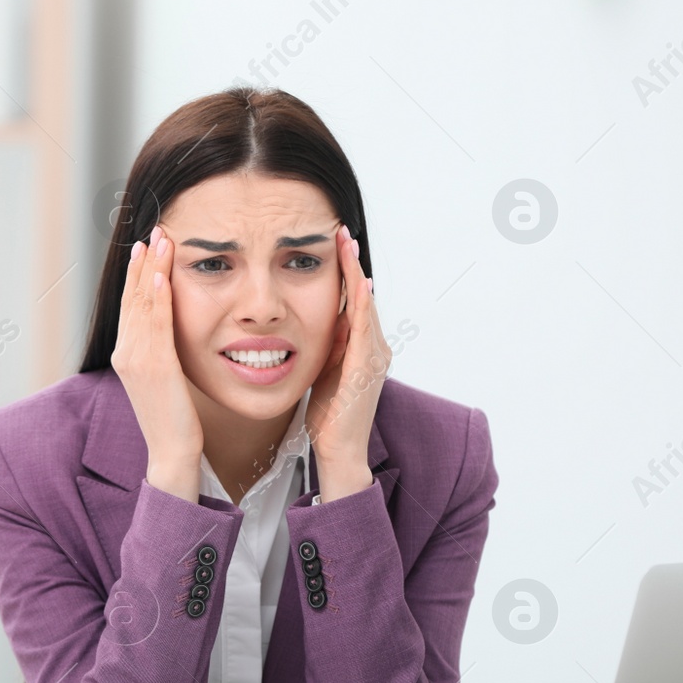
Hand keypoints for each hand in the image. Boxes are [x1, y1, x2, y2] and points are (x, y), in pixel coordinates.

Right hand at [110, 225, 202, 501]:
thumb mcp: (165, 380)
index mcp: (128, 354)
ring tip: (160, 240)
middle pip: (133, 298)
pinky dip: (158, 297)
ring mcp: (137, 359)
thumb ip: (163, 353)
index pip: (132, 305)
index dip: (138, 273)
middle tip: (154, 230)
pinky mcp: (154, 367)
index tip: (147, 246)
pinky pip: (156, 324)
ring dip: (152, 269)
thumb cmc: (175, 421)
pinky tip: (163, 276)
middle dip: (143, 262)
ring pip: (143, 304)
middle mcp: (126, 353)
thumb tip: (172, 332)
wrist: (172, 454)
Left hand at [306, 224, 388, 500]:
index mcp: (361, 348)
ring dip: (357, 273)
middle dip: (352, 263)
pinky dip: (363, 304)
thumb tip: (308, 320)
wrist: (339, 452)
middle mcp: (375, 348)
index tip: (335, 243)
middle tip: (342, 231)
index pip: (355, 300)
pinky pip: (365, 328)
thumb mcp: (322, 371)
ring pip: (367, 305)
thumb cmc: (329, 416)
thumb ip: (322, 345)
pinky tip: (358, 283)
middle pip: (364, 296)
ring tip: (347, 245)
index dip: (346, 271)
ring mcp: (374, 357)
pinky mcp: (367, 368)